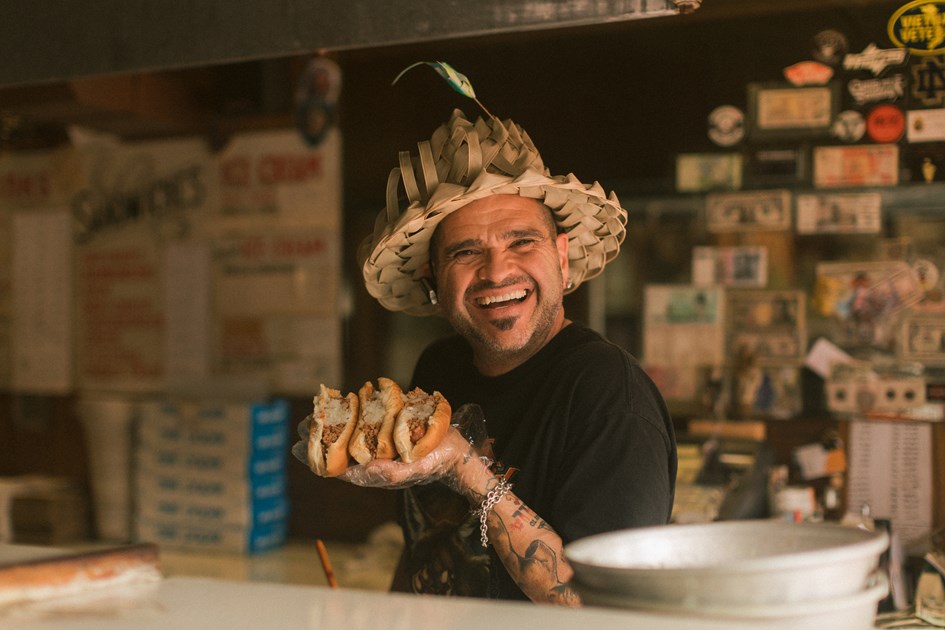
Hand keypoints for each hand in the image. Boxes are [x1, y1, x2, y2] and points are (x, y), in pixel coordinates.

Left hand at [292, 404, 494, 497]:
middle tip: (301, 424)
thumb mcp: (415, 467)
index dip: (319, 458)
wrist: (456, 452)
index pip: (340, 466)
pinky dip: (355, 416)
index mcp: (375, 471)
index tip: (298, 447)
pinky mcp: (390, 433)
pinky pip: (367, 425)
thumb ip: (391, 472)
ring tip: (316, 412)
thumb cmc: (435, 462)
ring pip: (351, 435)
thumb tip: (365, 469)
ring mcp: (382, 446)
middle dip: (321, 438)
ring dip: (334, 425)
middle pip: (341, 448)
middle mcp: (374, 458)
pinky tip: (347, 403)